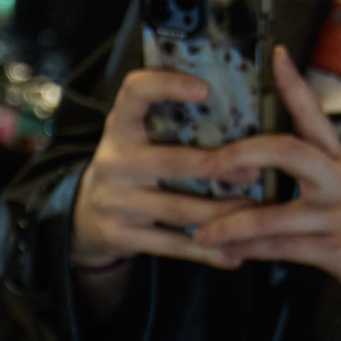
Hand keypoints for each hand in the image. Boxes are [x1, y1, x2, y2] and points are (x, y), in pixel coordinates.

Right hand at [68, 67, 257, 269]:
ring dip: (220, 213)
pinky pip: (168, 245)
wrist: (84, 216)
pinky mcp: (119, 235)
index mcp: (119, 126)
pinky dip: (204, 252)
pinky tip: (232, 255)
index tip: (204, 90)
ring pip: (176, 208)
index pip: (135, 92)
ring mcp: (114, 201)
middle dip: (217, 168)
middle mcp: (113, 161)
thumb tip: (239, 104)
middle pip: (171, 162)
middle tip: (255, 170)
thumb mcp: (135, 137)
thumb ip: (168, 121)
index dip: (166, 85)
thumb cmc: (130, 167)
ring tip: (252, 212)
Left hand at [188, 46, 340, 330]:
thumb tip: (263, 178)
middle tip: (209, 164)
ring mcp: (338, 214)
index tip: (276, 55)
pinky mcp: (337, 249)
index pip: (316, 113)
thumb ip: (313, 179)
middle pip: (289, 151)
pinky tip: (228, 253)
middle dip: (243, 153)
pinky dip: (251, 251)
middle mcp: (340, 181)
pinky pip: (282, 248)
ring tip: (200, 232)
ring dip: (232, 224)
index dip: (295, 83)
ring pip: (275, 214)